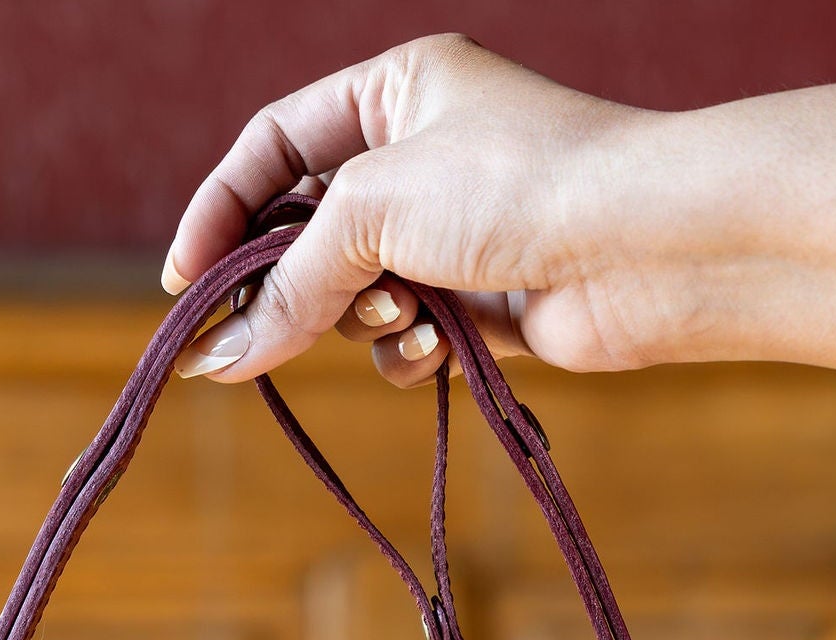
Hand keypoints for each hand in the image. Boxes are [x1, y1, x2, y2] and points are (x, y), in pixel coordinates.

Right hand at [164, 36, 680, 387]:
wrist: (647, 247)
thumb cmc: (519, 187)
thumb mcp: (376, 208)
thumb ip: (292, 280)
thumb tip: (223, 353)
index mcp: (396, 90)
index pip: (275, 146)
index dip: (223, 211)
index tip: (187, 285)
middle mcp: (425, 157)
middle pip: (311, 232)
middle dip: (291, 286)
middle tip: (252, 339)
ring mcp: (457, 235)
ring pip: (357, 296)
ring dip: (361, 320)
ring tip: (397, 314)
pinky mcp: (486, 307)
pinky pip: (409, 340)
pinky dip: (410, 351)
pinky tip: (437, 346)